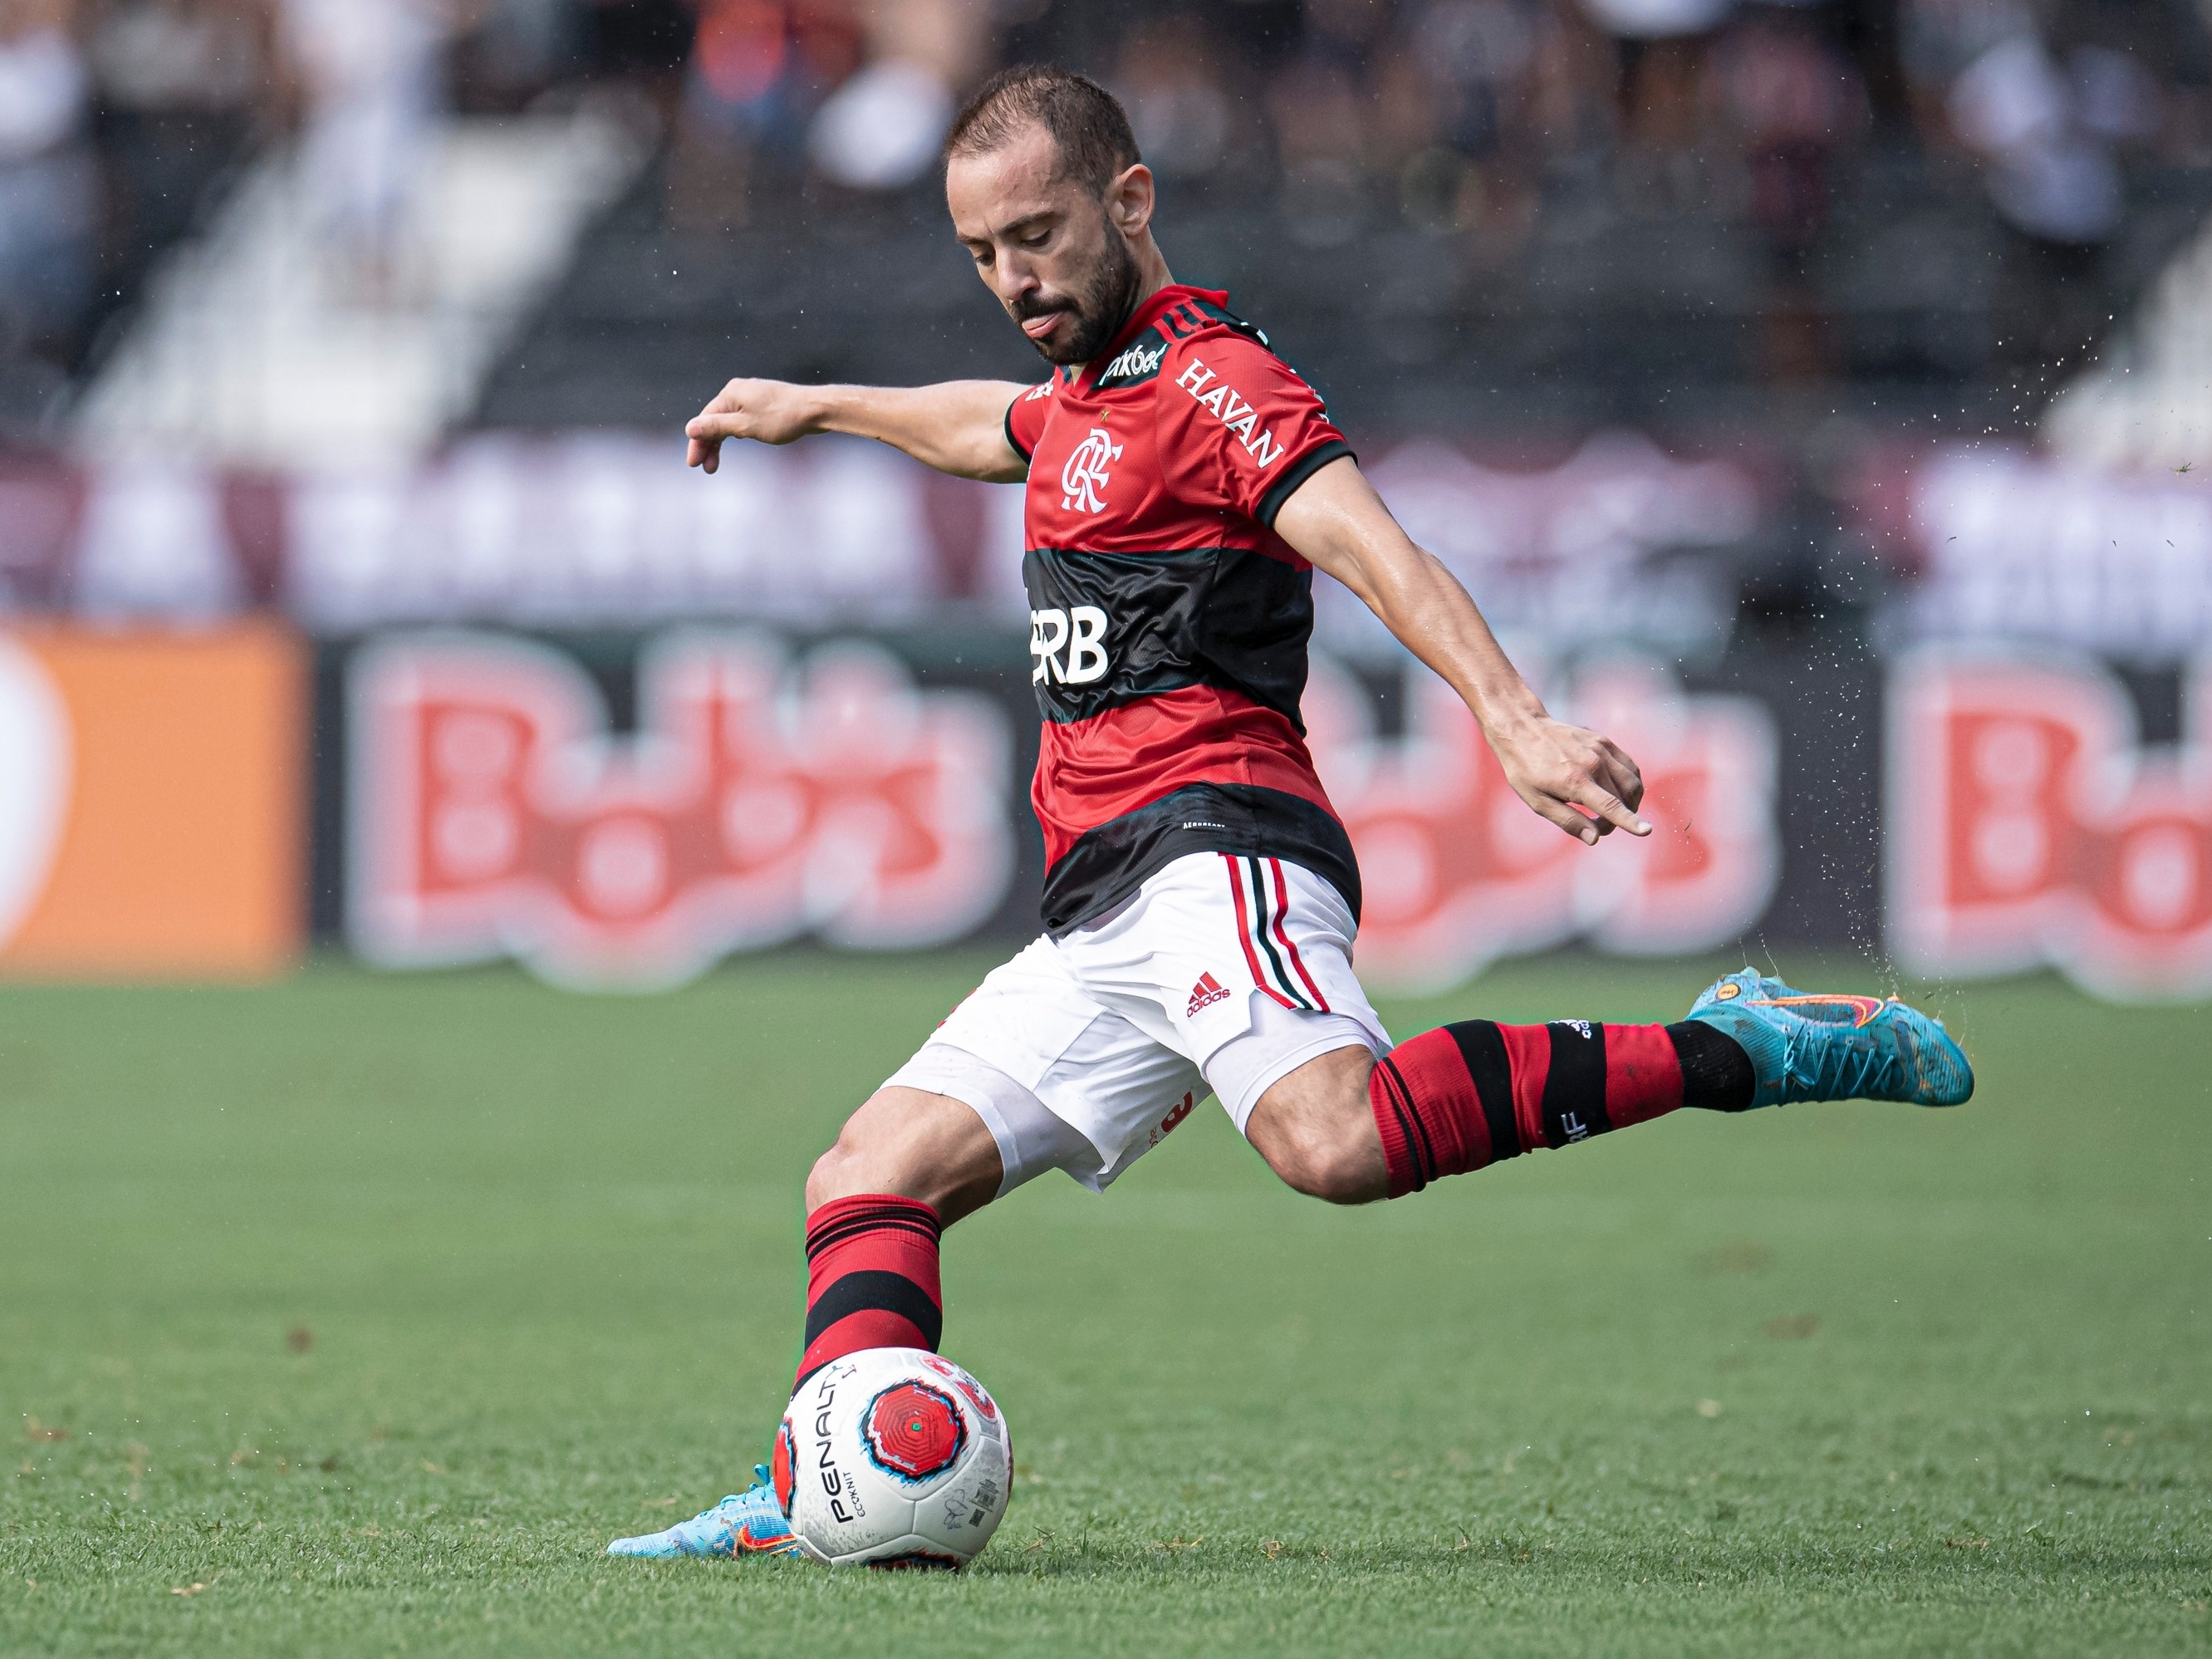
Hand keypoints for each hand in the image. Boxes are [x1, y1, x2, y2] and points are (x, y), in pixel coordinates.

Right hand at [684, 379, 824, 471]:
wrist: (817, 409)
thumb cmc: (782, 417)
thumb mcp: (746, 426)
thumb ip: (717, 427)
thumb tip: (690, 428)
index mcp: (731, 393)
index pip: (706, 419)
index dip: (698, 442)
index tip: (693, 463)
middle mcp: (739, 391)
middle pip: (716, 420)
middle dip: (709, 445)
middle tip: (706, 468)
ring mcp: (753, 397)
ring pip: (730, 422)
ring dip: (722, 442)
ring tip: (716, 464)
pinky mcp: (765, 404)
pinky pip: (743, 420)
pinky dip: (736, 433)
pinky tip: (738, 441)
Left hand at [1489, 716, 1649, 845]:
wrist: (1524, 728)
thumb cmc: (1525, 769)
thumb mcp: (1537, 801)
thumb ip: (1568, 820)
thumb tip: (1595, 838)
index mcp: (1575, 781)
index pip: (1610, 806)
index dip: (1630, 821)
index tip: (1647, 831)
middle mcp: (1594, 763)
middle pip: (1623, 799)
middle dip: (1617, 819)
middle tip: (1597, 825)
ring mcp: (1602, 749)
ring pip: (1633, 783)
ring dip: (1630, 802)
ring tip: (1611, 810)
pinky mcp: (1605, 741)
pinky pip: (1629, 767)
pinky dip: (1630, 783)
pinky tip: (1616, 790)